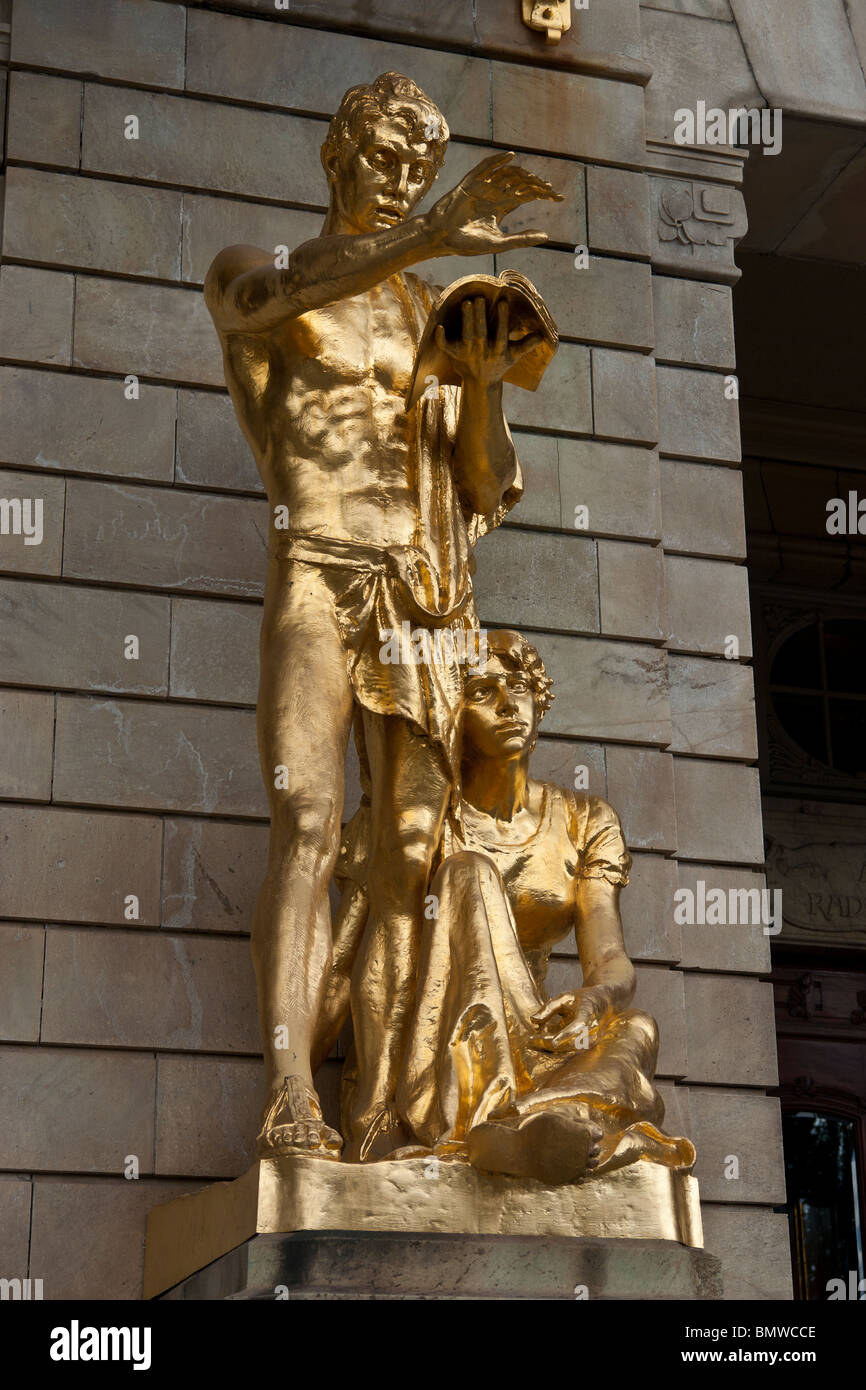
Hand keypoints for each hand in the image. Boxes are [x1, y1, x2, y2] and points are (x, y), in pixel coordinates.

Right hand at [423, 151, 561, 256]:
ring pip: (506, 174)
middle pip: (519, 183)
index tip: (558, 198)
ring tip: (533, 177)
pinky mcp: (470, 182)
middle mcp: (494, 195)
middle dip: (535, 184)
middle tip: (549, 189)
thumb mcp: (499, 243)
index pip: (525, 196)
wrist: (441, 238)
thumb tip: (546, 236)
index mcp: (501, 208)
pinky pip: (485, 167)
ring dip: (521, 174)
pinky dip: (497, 160)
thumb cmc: (466, 243)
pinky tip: (510, 157)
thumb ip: (521, 238)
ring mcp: (482, 187)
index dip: (542, 195)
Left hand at [435, 297, 541, 386]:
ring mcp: (468, 354)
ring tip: (466, 302)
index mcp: (498, 350)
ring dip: (466, 319)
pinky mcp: (455, 355)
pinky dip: (441, 339)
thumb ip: (526, 344)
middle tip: (479, 298)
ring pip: (466, 335)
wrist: (481, 383)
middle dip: (479, 316)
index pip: (501, 333)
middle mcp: (482, 352)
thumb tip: (542, 335)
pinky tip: (439, 327)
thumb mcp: (514, 355)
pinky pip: (446, 347)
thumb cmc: (499, 364)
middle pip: (481, 333)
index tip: (503, 303)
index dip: (503, 319)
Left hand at [529, 988, 609, 1052]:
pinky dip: (557, 1045)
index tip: (553, 1042)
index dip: (566, 1035)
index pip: (579, 1026)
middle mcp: (593, 1030)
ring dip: (551, 1046)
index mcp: (588, 1014)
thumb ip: (549, 1008)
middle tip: (531, 1040)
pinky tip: (545, 1040)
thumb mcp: (565, 996)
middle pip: (570, 1041)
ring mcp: (592, 1039)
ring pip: (569, 1048)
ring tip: (534, 1040)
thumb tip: (533, 1020)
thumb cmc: (583, 998)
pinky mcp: (588, 1045)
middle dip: (550, 1042)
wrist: (606, 1002)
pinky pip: (570, 1048)